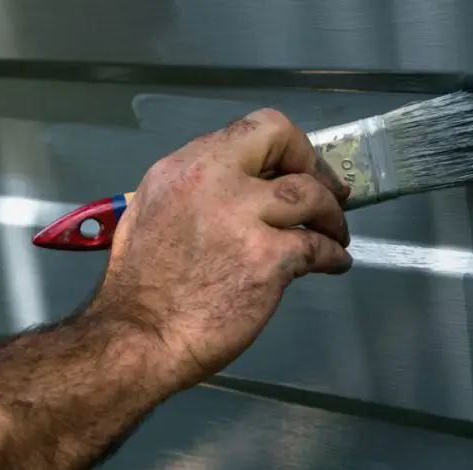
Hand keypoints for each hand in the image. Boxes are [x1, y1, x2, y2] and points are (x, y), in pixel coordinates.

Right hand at [90, 108, 352, 384]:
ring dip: (331, 215)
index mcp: (180, 170)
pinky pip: (318, 247)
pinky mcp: (266, 259)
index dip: (283, 147)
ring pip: (310, 195)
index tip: (291, 168)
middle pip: (283, 142)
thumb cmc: (139, 287)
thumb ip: (192, 193)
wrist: (139, 336)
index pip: (248, 130)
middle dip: (314, 165)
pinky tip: (333, 264)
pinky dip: (332, 255)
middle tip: (327, 192)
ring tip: (334, 234)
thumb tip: (236, 191)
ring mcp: (241, 219)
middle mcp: (210, 182)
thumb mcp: (150, 215)